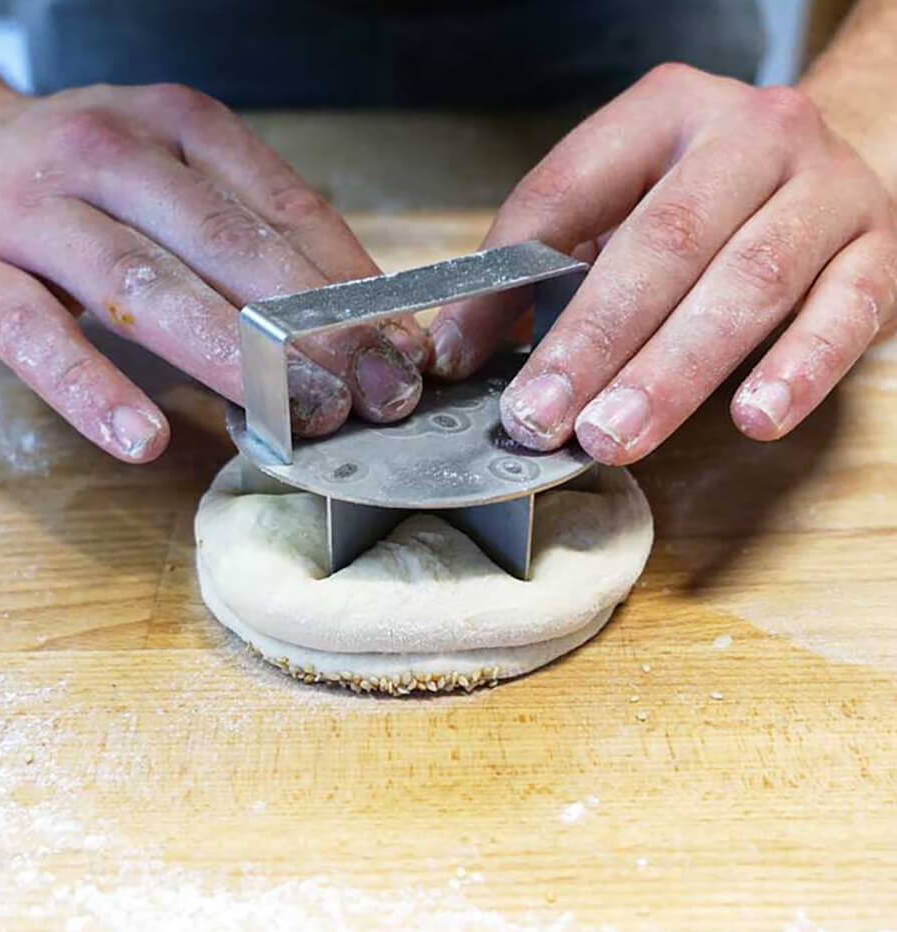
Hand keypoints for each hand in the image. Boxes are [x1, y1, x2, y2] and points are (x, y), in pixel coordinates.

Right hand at [0, 83, 427, 460]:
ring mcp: (34, 213)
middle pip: (224, 245)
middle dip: (308, 327)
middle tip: (367, 394)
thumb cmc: (86, 184)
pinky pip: (41, 340)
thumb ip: (262, 236)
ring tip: (291, 417)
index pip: (283, 205)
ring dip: (228, 358)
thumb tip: (367, 320)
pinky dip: (96, 392)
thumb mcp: (178, 178)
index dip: (350, 282)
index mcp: (176, 125)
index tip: (401, 346)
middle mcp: (107, 153)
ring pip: (142, 286)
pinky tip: (146, 436)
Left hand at [429, 64, 896, 462]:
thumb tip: (458, 348)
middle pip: (661, 243)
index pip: (566, 190)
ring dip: (672, 372)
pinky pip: (844, 313)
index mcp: (661, 114)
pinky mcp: (879, 249)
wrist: (835, 167)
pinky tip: (753, 419)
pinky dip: (797, 369)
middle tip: (540, 418)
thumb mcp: (617, 209)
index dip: (508, 275)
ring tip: (612, 436)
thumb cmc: (703, 204)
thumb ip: (544, 267)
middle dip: (592, 342)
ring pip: (746, 283)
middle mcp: (749, 136)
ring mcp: (823, 190)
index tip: (463, 355)